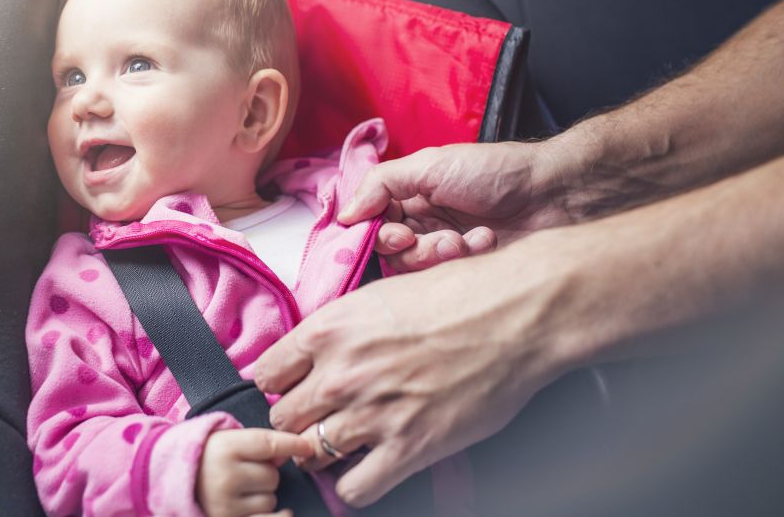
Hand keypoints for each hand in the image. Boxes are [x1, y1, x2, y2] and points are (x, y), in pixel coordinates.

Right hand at [196, 428, 312, 516]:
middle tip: (245, 472)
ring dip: (263, 495)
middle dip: (266, 474)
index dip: (292, 445)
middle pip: (272, 475)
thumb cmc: (209, 458)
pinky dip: (276, 516)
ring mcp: (226, 504)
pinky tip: (278, 512)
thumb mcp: (227, 440)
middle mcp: (225, 477)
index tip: (308, 447)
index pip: (269, 444)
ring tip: (240, 490)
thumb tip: (287, 456)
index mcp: (225, 448)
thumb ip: (258, 444)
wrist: (175, 482)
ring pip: (270, 499)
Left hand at [254, 234, 578, 506]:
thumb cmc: (461, 294)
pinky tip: (371, 467)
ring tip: (348, 442)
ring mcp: (373, 413)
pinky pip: (356, 489)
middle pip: (282, 418)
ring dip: (325, 452)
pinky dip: (357, 485)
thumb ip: (342, 329)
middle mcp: (341, 372)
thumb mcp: (382, 295)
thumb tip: (318, 353)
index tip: (293, 388)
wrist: (518, 312)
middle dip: (300, 419)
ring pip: (311, 454)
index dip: (280, 384)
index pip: (265, 373)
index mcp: (329, 329)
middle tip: (322, 417)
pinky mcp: (409, 447)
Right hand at [338, 142, 572, 271]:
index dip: (377, 235)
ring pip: (415, 270)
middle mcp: (421, 223)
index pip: (370, 225)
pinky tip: (487, 242)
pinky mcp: (467, 272)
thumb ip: (381, 184)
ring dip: (439, 255)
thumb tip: (344, 214)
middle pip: (389, 254)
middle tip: (436, 238)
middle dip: (411, 249)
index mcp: (408, 197)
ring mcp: (443, 250)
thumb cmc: (495, 171)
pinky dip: (465, 261)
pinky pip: (445, 281)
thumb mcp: (431, 165)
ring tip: (468, 239)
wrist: (554, 193)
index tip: (397, 234)